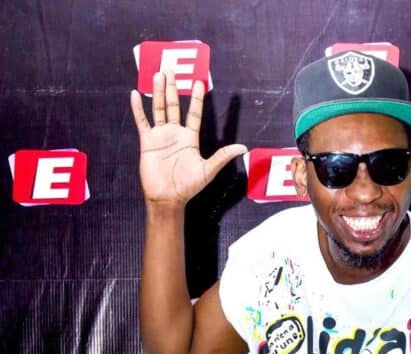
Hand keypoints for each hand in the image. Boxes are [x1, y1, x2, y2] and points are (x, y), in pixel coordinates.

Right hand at [129, 70, 246, 206]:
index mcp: (190, 138)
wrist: (168, 197)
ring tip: (159, 74)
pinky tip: (136, 94)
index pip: (194, 113)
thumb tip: (243, 147)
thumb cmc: (188, 186)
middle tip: (172, 69)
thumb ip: (223, 156)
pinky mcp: (147, 141)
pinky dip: (138, 108)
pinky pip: (142, 121)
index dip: (196, 99)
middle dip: (173, 88)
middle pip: (174, 105)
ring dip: (158, 92)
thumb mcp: (209, 169)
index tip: (199, 83)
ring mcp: (160, 136)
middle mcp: (175, 134)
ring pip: (159, 109)